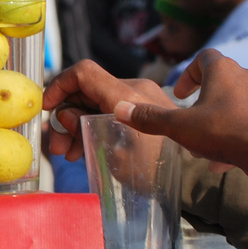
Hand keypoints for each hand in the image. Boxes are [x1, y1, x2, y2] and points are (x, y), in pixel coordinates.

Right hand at [42, 60, 176, 159]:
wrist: (200, 176)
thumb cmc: (158, 170)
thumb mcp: (112, 154)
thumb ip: (84, 127)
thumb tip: (68, 115)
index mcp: (126, 97)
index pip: (84, 72)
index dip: (59, 86)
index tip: (47, 108)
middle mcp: (135, 89)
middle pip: (87, 91)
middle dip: (66, 115)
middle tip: (57, 146)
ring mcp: (144, 97)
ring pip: (98, 101)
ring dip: (79, 123)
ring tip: (70, 152)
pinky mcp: (149, 108)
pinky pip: (113, 108)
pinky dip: (96, 123)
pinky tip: (88, 147)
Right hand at [112, 50, 247, 185]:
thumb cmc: (224, 131)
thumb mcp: (179, 127)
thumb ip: (150, 118)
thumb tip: (119, 109)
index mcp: (223, 70)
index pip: (204, 58)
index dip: (188, 74)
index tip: (180, 94)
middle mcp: (246, 77)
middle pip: (221, 80)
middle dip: (203, 99)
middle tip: (189, 118)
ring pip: (236, 102)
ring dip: (219, 116)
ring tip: (205, 140)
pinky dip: (235, 133)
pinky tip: (223, 158)